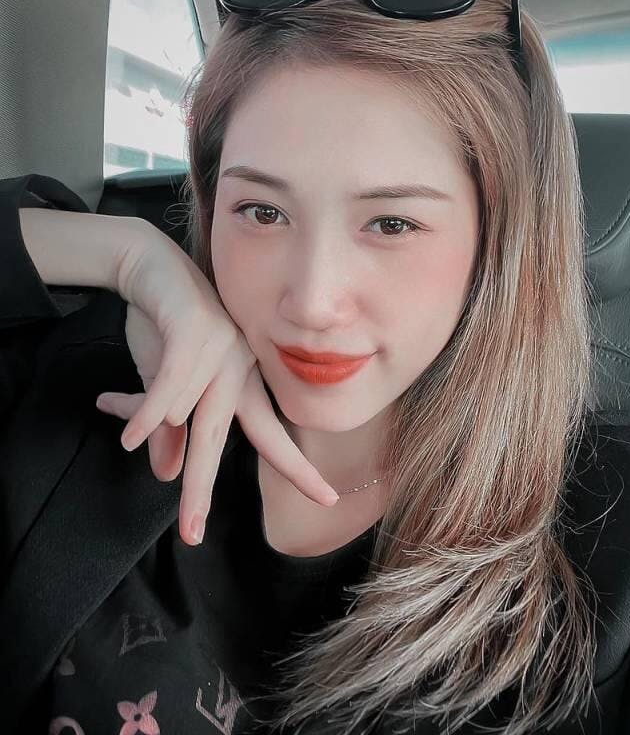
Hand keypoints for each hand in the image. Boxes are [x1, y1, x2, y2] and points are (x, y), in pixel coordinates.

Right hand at [95, 223, 339, 545]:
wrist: (153, 267)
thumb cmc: (165, 327)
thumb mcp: (165, 386)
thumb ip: (169, 427)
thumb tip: (164, 472)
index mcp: (240, 386)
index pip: (271, 435)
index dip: (296, 466)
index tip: (327, 497)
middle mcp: (238, 371)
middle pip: (223, 438)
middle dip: (204, 488)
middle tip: (194, 534)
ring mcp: (221, 349)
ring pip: (197, 417)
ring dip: (173, 451)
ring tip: (149, 470)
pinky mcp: (194, 329)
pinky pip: (171, 380)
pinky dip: (147, 410)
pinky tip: (131, 436)